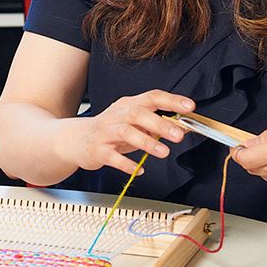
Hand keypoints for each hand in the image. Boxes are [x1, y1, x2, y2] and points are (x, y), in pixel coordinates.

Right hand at [70, 90, 194, 174]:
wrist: (77, 140)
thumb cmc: (111, 130)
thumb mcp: (134, 123)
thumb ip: (157, 124)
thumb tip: (184, 128)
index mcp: (129, 104)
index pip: (152, 97)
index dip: (172, 101)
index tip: (189, 107)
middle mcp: (117, 115)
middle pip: (138, 114)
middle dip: (160, 124)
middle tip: (178, 135)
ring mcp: (105, 131)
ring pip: (126, 132)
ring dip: (146, 142)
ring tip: (164, 152)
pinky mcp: (97, 149)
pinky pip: (112, 156)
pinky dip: (126, 163)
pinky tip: (139, 169)